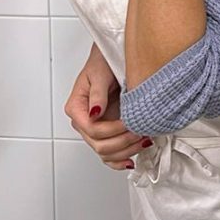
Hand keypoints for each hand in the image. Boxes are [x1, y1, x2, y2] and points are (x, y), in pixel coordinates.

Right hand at [64, 43, 151, 170]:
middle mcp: (84, 122)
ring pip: (106, 153)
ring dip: (126, 151)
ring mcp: (95, 129)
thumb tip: (95, 112)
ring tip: (143, 140)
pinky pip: (109, 155)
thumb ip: (97, 93)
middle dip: (123, 142)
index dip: (112, 130)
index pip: (92, 129)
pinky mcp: (107, 133)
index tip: (129, 121)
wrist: (113, 58)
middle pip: (99, 145)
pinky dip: (119, 160)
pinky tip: (131, 160)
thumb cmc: (103, 62)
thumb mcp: (99, 73)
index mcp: (76, 108)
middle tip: (141, 132)